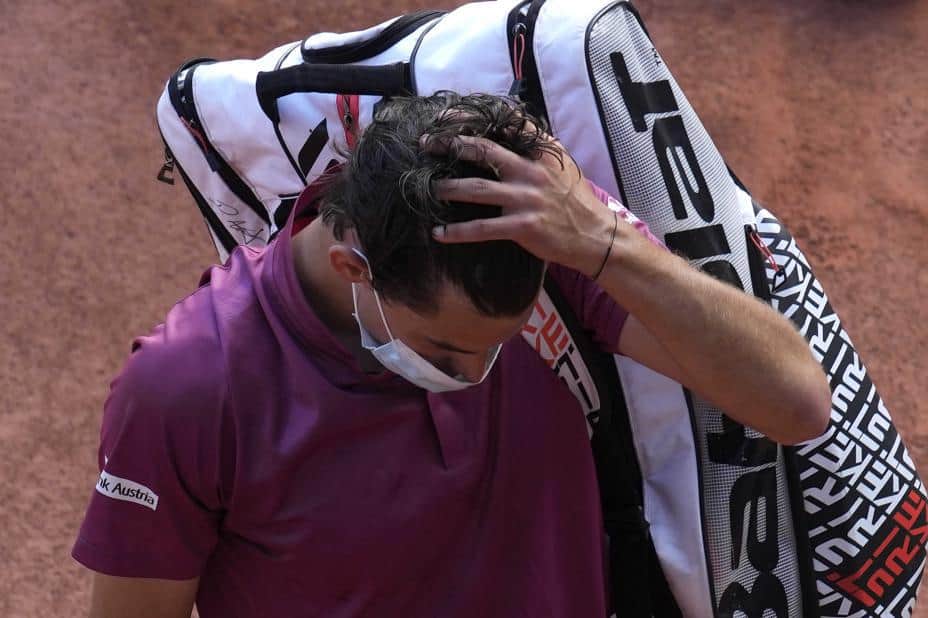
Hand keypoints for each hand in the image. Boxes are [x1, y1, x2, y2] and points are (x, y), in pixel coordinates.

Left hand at [421, 132, 615, 277]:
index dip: (474, 117)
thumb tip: (504, 136)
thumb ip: (535, 151)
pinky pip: (482, 228)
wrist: (595, 236)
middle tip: (426, 144)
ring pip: (476, 189)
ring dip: (448, 188)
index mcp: (542, 152)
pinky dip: (457, 232)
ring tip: (429, 188)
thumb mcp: (561, 166)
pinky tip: (438, 234)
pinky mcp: (523, 226)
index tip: (447, 116)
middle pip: (484, 151)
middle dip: (451, 145)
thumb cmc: (574, 201)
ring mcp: (527, 199)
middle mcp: (533, 171)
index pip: (506, 124)